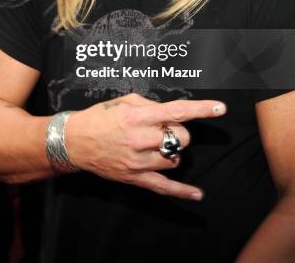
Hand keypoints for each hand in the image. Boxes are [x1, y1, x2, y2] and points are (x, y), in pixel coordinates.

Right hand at [65, 93, 226, 198]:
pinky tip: (197, 194)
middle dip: (179, 131)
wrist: (75, 142)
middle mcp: (140, 139)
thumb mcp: (123, 101)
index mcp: (138, 116)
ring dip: (172, 150)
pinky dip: (182, 191)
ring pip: (174, 158)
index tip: (220, 108)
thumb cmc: (99, 118)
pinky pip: (164, 187)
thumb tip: (170, 112)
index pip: (177, 112)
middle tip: (165, 129)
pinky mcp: (135, 177)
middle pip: (180, 137)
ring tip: (157, 146)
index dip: (201, 109)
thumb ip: (150, 105)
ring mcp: (138, 161)